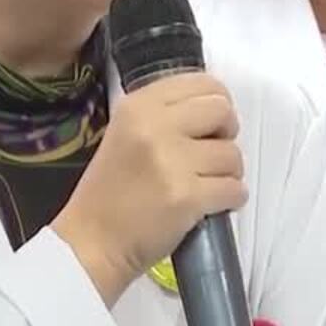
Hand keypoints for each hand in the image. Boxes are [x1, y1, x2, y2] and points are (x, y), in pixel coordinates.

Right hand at [51, 72, 245, 304]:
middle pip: (223, 111)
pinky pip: (234, 189)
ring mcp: (172, 162)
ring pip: (233, 154)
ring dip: (229, 173)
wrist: (91, 243)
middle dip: (227, 134)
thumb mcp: (124, 135)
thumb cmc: (109, 192)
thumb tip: (213, 110)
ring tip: (206, 185)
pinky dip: (231, 198)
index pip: (202, 83)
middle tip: (211, 155)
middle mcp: (154, 126)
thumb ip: (163, 116)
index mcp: (138, 106)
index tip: (211, 126)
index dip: (217, 103)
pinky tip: (211, 205)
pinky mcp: (186, 197)